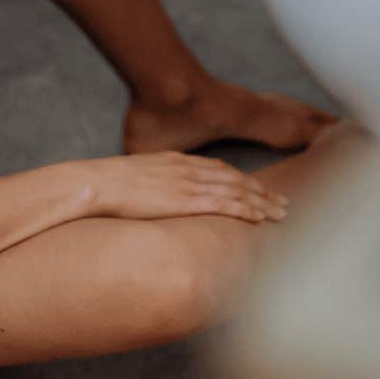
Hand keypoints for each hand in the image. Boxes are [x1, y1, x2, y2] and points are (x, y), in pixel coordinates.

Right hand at [69, 152, 289, 224]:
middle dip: (261, 190)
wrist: (96, 183)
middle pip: (235, 178)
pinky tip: (260, 217)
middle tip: (282, 201)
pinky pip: (224, 204)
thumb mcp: (136, 179)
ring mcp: (189, 183)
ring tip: (281, 212)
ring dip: (262, 200)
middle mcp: (188, 168)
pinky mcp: (186, 199)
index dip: (242, 179)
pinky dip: (246, 209)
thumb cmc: (107, 186)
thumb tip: (156, 200)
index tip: (257, 188)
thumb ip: (153, 186)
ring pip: (237, 190)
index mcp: (177, 161)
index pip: (219, 169)